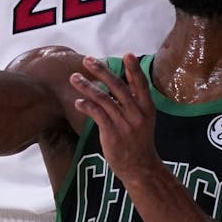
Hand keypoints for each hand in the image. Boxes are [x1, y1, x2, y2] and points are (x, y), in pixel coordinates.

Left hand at [71, 54, 160, 179]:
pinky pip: (97, 114)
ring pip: (103, 98)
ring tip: (74, 78)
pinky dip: (86, 106)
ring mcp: (124, 123)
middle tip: (87, 60)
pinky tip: (78, 102)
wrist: (140, 167)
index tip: (128, 54)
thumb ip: (133, 101)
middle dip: (102, 71)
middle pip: (118, 86)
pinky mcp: (112, 133)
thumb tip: (117, 83)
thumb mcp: (144, 119)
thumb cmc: (139, 141)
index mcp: (147, 107)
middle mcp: (137, 113)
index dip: (134, 69)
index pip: (141, 83)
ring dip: (87, 87)